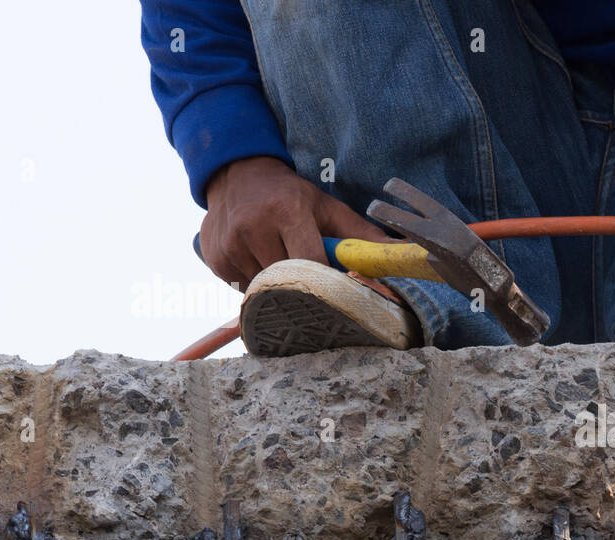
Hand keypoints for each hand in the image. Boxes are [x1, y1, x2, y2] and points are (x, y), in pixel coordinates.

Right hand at [200, 156, 391, 287]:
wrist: (236, 174)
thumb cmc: (291, 195)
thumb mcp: (328, 208)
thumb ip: (362, 236)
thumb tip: (400, 253)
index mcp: (287, 213)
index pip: (311, 264)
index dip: (325, 280)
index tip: (334, 285)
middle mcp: (253, 228)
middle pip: (288, 281)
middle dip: (302, 284)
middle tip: (309, 276)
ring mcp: (230, 244)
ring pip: (265, 289)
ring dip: (278, 285)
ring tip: (279, 260)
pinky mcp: (214, 258)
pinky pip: (242, 287)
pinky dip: (255, 283)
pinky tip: (258, 260)